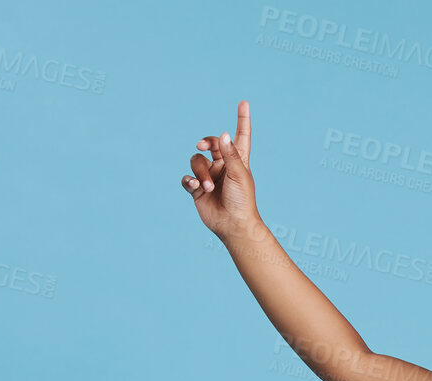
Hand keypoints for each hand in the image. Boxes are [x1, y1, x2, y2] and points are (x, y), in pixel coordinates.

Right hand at [182, 99, 260, 239]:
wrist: (234, 225)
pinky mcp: (198, 189)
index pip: (240, 136)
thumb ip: (230, 154)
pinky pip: (187, 178)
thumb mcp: (239, 174)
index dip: (242, 120)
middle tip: (202, 147)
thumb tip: (222, 134)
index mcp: (238, 161)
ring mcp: (210, 177)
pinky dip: (189, 181)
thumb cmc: (242, 201)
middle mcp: (223, 166)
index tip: (243, 103)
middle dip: (205, 143)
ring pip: (196, 161)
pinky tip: (196, 187)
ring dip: (200, 172)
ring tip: (209, 187)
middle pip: (210, 144)